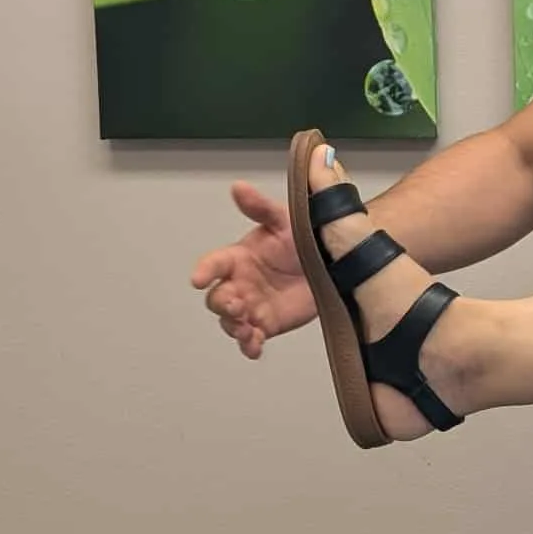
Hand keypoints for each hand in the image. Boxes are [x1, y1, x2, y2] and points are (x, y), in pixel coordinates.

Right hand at [189, 181, 317, 358]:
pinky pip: (251, 339)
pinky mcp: (267, 324)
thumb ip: (260, 208)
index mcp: (239, 257)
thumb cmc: (304, 239)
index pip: (214, 263)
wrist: (334, 264)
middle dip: (222, 304)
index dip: (205, 270)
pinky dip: (249, 345)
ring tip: (247, 328)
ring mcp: (252, 306)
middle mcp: (240, 283)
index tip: (198, 278)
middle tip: (238, 304)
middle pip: (217, 298)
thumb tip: (239, 187)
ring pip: (230, 322)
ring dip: (233, 327)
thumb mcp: (284, 220)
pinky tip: (254, 345)